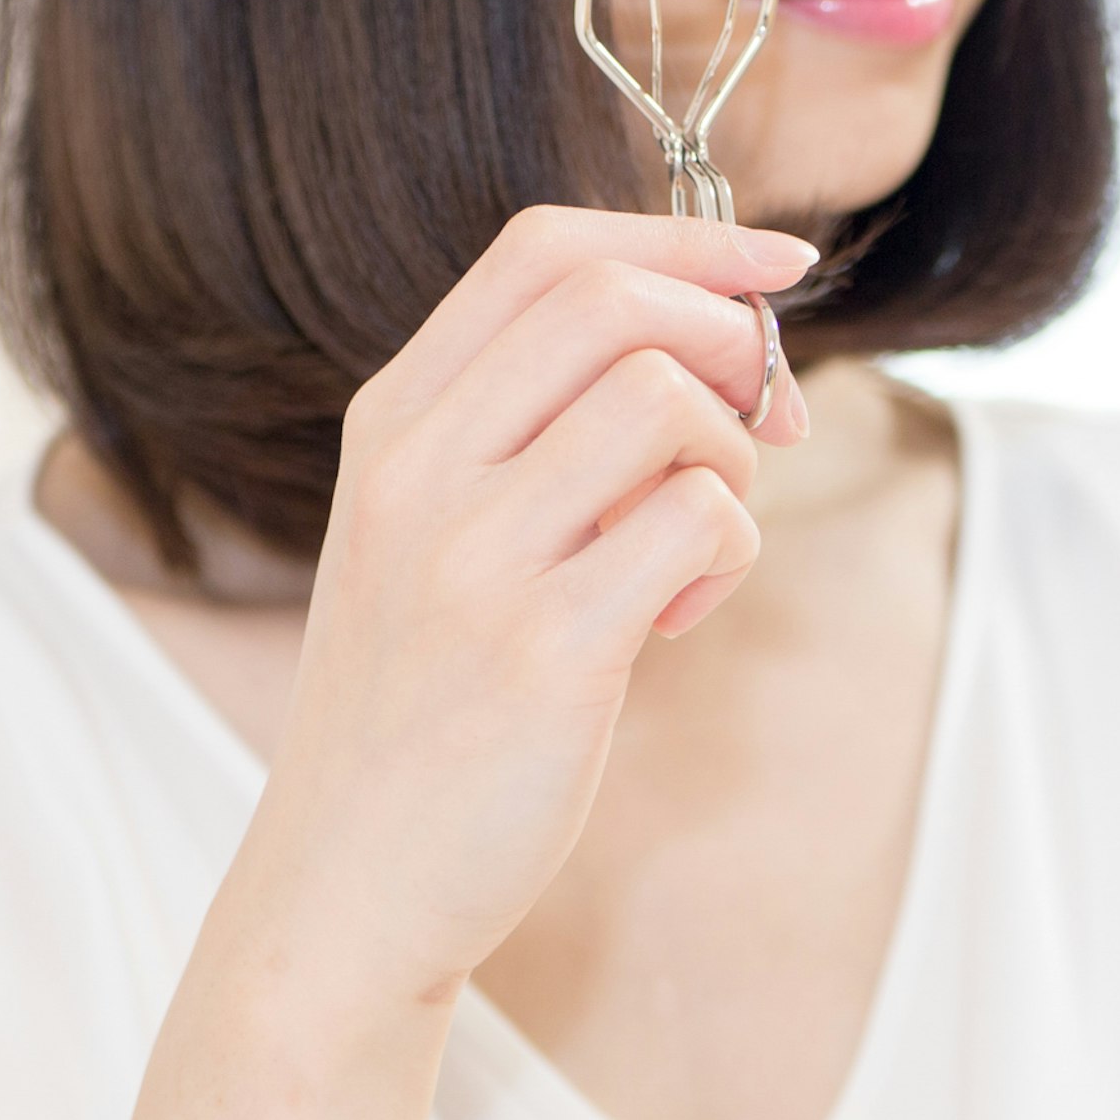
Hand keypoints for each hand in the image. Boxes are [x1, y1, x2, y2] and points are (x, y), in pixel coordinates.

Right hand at [222, 206, 812, 1020]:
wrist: (343, 882)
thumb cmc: (422, 703)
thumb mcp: (432, 532)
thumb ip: (533, 428)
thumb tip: (724, 341)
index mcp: (393, 420)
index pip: (544, 249)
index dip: (685, 237)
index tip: (776, 264)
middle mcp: (418, 468)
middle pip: (613, 300)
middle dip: (728, 337)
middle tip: (762, 424)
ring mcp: (472, 557)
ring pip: (666, 401)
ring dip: (732, 458)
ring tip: (697, 542)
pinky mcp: (543, 650)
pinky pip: (698, 521)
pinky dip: (728, 553)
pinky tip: (679, 616)